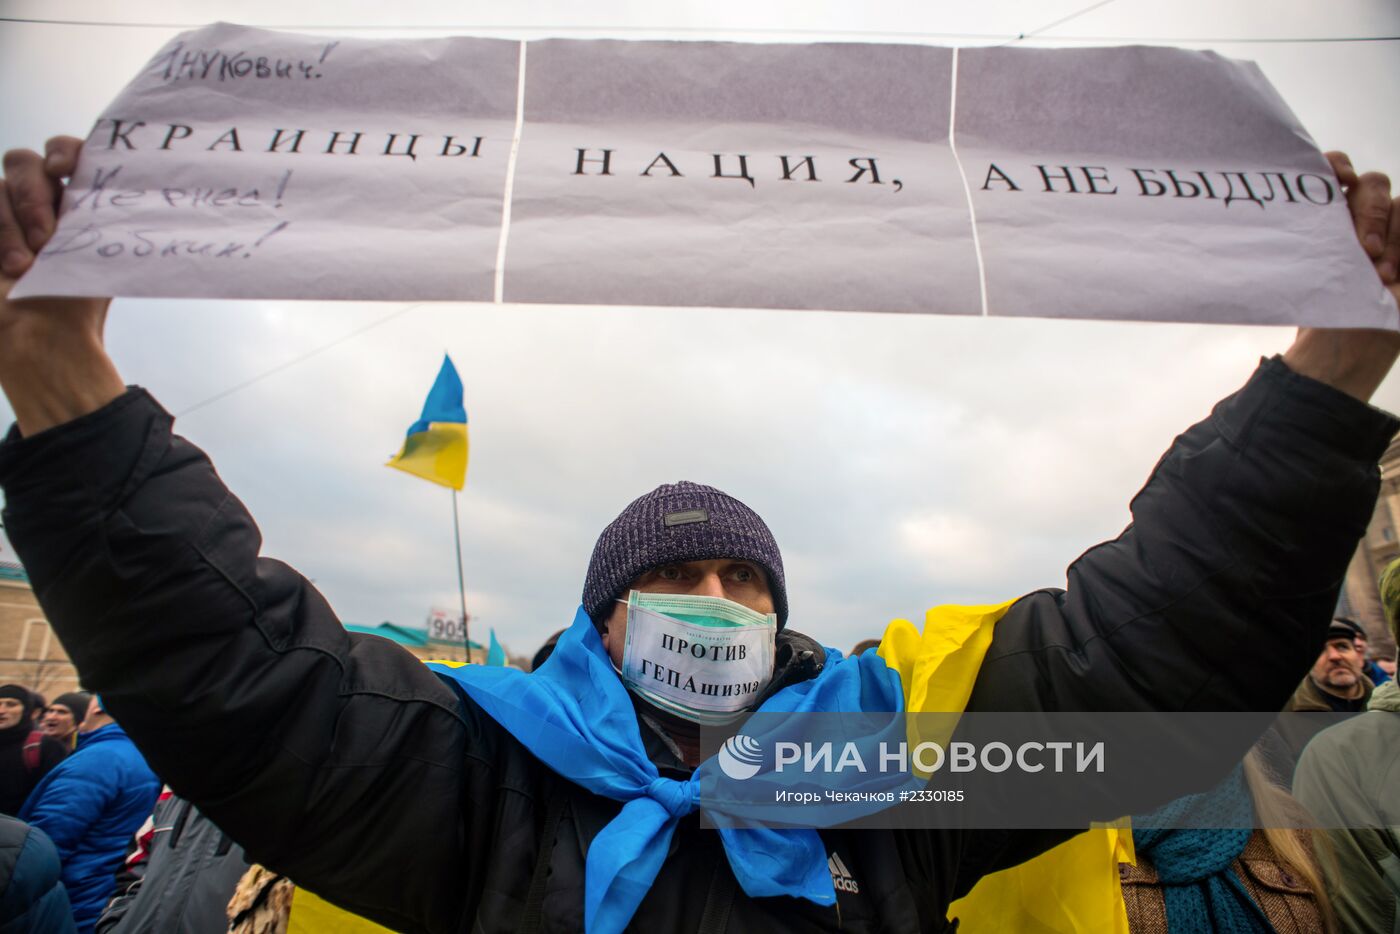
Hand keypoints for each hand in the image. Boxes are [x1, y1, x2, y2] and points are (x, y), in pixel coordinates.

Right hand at [0, 136, 121, 435]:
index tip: (66, 168)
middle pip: (25, 161)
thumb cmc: (77, 305)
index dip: (64, 148)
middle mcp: (35, 200)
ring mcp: (3, 214)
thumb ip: (119, 225)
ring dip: (12, 225)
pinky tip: (9, 267)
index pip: (66, 151)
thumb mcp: (104, 259)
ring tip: (26, 266)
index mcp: (71, 200)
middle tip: (48, 237)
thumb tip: (169, 209)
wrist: (40, 340)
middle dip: (34, 193)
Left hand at [1280, 152, 1399, 401]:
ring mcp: (1390, 227)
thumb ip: (1290, 248)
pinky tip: (1393, 279)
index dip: (1337, 164)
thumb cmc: (1317, 305)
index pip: (1335, 167)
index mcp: (1329, 210)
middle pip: (1374, 184)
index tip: (1340, 179)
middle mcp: (1362, 211)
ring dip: (1392, 237)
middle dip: (1371, 213)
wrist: (1344, 342)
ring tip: (1380, 275)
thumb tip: (1248, 228)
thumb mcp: (1299, 274)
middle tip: (1364, 251)